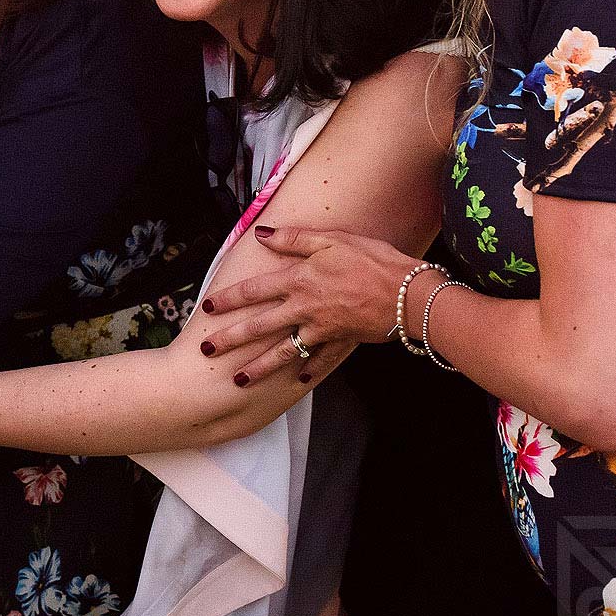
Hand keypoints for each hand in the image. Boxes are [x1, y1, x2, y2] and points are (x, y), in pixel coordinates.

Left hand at [198, 224, 417, 385]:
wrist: (408, 294)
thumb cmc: (373, 261)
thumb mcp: (331, 239)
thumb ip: (294, 238)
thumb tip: (261, 234)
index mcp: (298, 282)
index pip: (253, 292)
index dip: (227, 299)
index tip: (206, 308)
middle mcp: (304, 309)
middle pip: (259, 327)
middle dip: (231, 340)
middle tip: (207, 351)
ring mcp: (321, 329)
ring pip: (282, 352)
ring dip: (259, 367)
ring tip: (238, 380)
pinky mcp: (341, 342)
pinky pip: (320, 361)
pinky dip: (309, 370)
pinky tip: (297, 380)